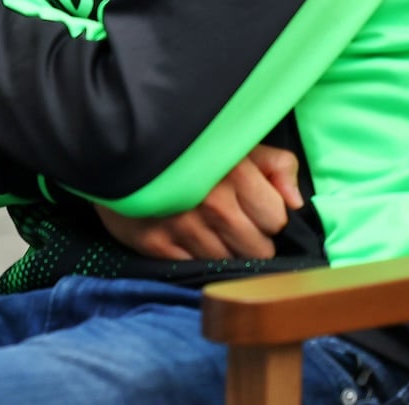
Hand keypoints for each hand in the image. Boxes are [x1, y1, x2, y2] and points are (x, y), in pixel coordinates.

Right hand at [96, 145, 303, 260]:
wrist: (111, 146)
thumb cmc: (184, 144)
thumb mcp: (235, 141)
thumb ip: (276, 165)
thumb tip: (296, 203)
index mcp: (235, 173)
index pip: (276, 220)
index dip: (265, 213)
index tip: (247, 203)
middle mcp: (212, 203)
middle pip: (258, 249)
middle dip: (248, 236)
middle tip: (227, 218)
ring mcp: (183, 227)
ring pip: (229, 263)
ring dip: (222, 249)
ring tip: (205, 226)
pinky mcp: (156, 244)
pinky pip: (196, 268)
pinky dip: (194, 256)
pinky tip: (184, 236)